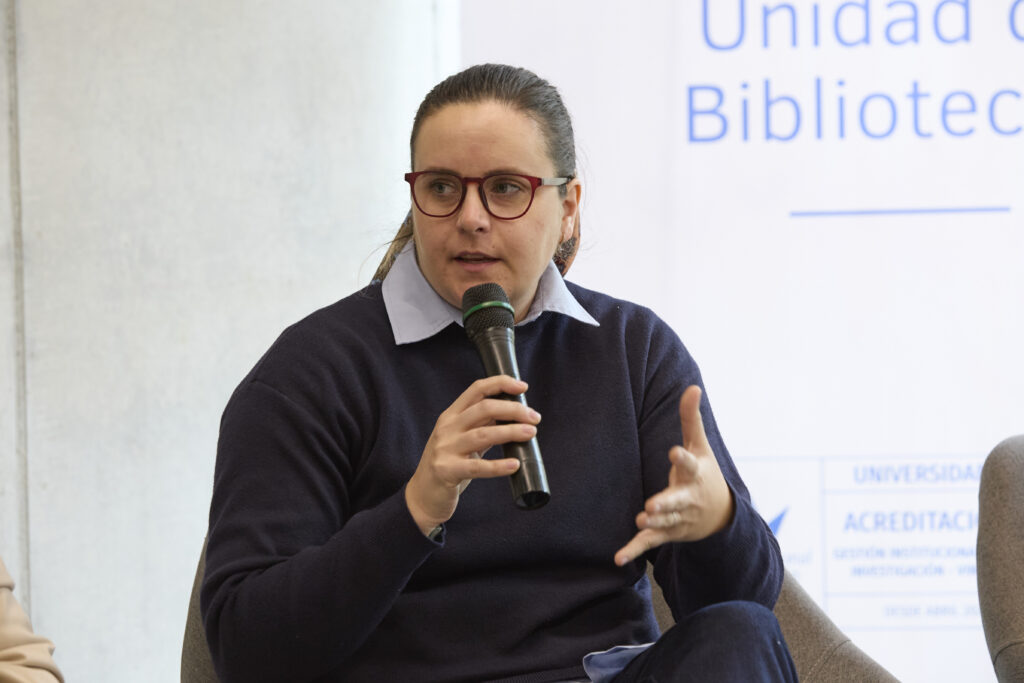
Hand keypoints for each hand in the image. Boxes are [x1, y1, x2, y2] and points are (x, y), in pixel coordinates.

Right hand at [405, 375, 539, 535]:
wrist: (422, 495)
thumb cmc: (448, 464)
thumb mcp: (462, 439)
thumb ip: (482, 426)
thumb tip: (514, 415)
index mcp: (451, 416)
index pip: (477, 389)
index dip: (501, 384)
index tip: (523, 387)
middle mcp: (447, 428)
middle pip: (484, 409)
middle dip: (513, 410)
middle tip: (535, 417)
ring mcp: (445, 449)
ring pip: (483, 434)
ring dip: (511, 432)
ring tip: (531, 433)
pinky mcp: (446, 471)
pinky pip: (477, 467)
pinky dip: (498, 466)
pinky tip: (514, 465)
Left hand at [614, 385, 733, 565]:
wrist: (721, 515)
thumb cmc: (704, 472)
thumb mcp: (700, 445)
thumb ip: (692, 418)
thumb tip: (692, 386)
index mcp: (695, 473)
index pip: (689, 464)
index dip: (682, 458)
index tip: (674, 452)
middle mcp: (688, 497)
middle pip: (677, 500)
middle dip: (666, 503)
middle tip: (652, 505)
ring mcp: (678, 517)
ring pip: (665, 521)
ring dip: (653, 524)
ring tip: (641, 521)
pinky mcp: (668, 532)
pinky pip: (650, 542)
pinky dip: (634, 550)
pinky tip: (618, 558)